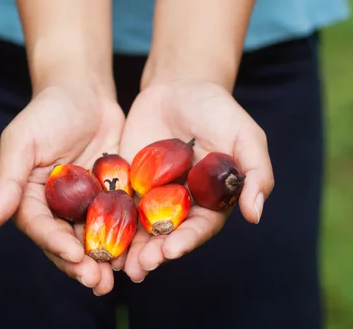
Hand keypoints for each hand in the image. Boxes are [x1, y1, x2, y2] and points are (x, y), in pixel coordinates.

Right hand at [0, 82, 123, 295]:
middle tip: (99, 283)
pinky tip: (140, 248)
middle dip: (82, 264)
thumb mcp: (22, 141)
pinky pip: (119, 218)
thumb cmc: (47, 110)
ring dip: (105, 258)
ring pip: (95, 236)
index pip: (40, 228)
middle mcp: (57, 206)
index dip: (55, 245)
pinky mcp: (112, 193)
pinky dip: (127, 235)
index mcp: (30, 198)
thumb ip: (5, 182)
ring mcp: (86, 202)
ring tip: (120, 275)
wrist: (85, 90)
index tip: (74, 256)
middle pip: (67, 241)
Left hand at [114, 79, 273, 281]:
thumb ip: (256, 172)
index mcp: (212, 200)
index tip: (172, 251)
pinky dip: (109, 220)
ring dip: (131, 247)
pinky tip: (96, 235)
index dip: (187, 241)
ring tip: (118, 263)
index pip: (201, 227)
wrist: (179, 85)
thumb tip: (255, 214)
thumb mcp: (245, 135)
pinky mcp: (129, 182)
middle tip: (141, 267)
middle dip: (155, 252)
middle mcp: (182, 203)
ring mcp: (154, 194)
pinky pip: (118, 204)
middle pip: (168, 234)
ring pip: (142, 227)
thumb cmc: (217, 109)